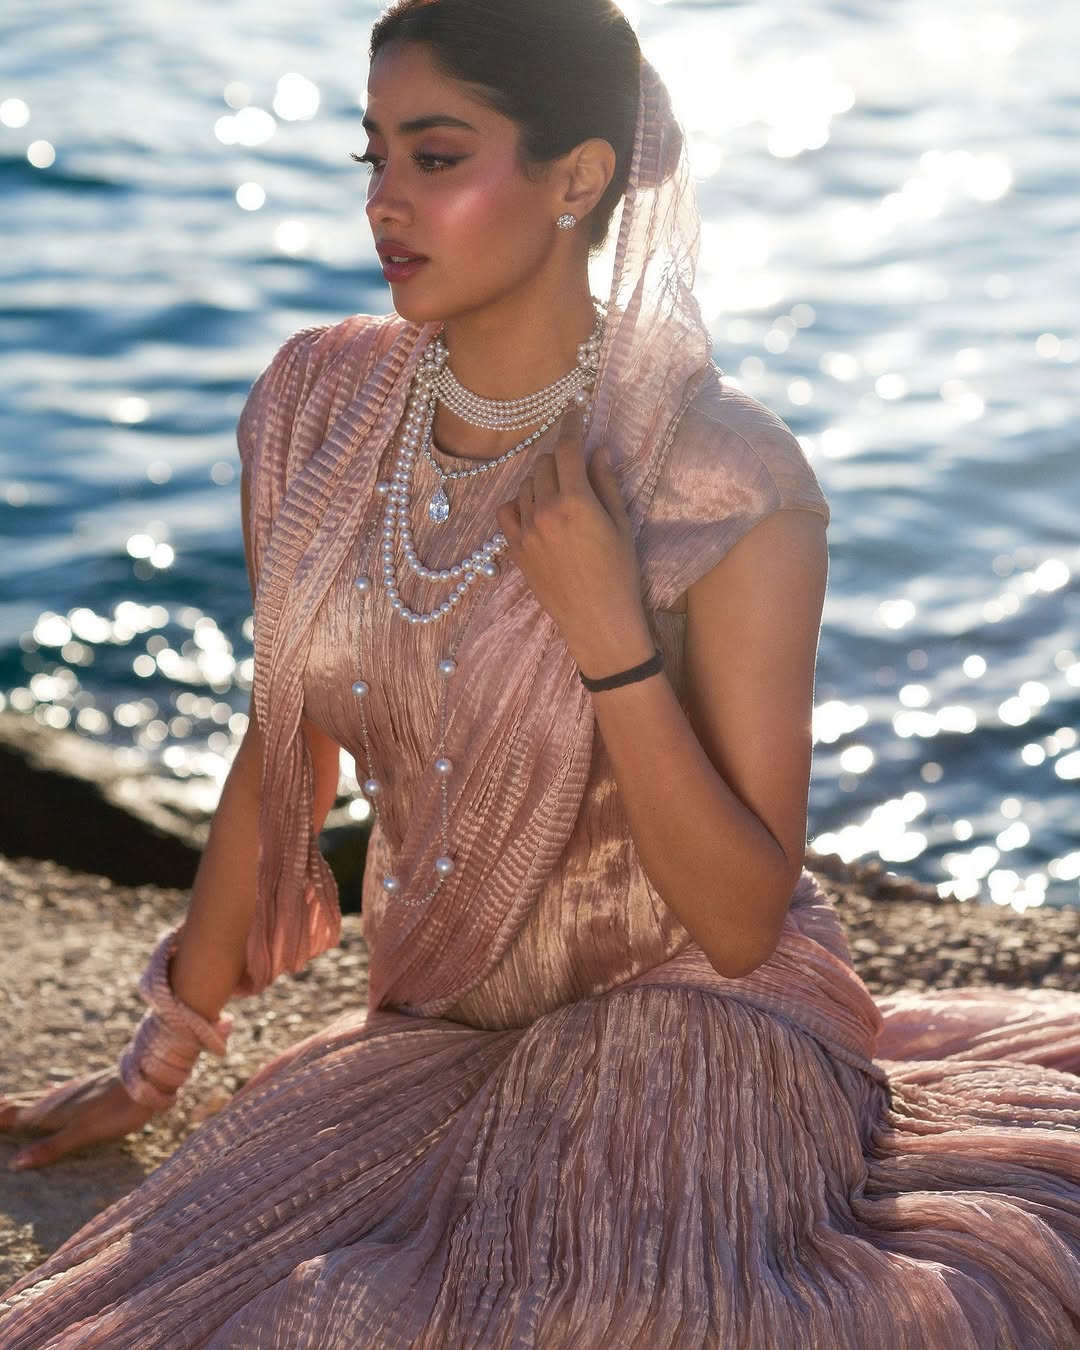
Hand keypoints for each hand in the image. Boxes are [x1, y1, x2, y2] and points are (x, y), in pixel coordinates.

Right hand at [0, 1071, 155, 1170]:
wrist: (145, 1081)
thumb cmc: (113, 1111)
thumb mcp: (81, 1134)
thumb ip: (50, 1148)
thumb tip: (15, 1163)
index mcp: (50, 1112)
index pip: (14, 1115)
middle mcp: (56, 1099)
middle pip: (22, 1104)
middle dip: (3, 1108)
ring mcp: (72, 1091)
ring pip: (39, 1097)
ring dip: (20, 1100)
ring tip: (6, 1101)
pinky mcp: (88, 1087)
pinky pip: (60, 1091)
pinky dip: (47, 1093)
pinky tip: (49, 1087)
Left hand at [496, 409, 654, 674]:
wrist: (599, 621)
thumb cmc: (620, 574)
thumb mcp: (621, 525)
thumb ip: (606, 484)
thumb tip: (599, 449)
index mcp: (576, 501)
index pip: (567, 448)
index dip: (570, 423)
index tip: (573, 408)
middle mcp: (545, 511)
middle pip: (545, 463)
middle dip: (561, 456)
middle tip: (575, 462)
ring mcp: (526, 531)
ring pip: (525, 485)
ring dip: (542, 478)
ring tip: (561, 490)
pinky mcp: (515, 551)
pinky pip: (507, 512)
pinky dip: (519, 503)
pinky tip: (535, 510)